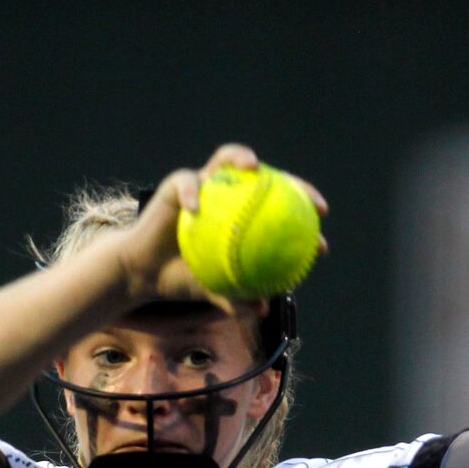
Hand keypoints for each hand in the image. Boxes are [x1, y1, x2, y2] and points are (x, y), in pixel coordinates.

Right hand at [116, 144, 329, 310]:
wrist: (147, 272)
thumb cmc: (185, 279)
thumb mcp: (214, 291)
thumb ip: (237, 298)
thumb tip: (262, 310)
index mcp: (244, 218)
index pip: (281, 208)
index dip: (304, 210)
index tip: (321, 226)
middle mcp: (229, 196)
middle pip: (267, 179)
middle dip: (292, 182)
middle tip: (307, 199)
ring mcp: (205, 186)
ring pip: (226, 160)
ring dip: (240, 157)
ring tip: (252, 167)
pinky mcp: (176, 185)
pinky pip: (186, 184)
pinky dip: (191, 193)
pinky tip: (195, 207)